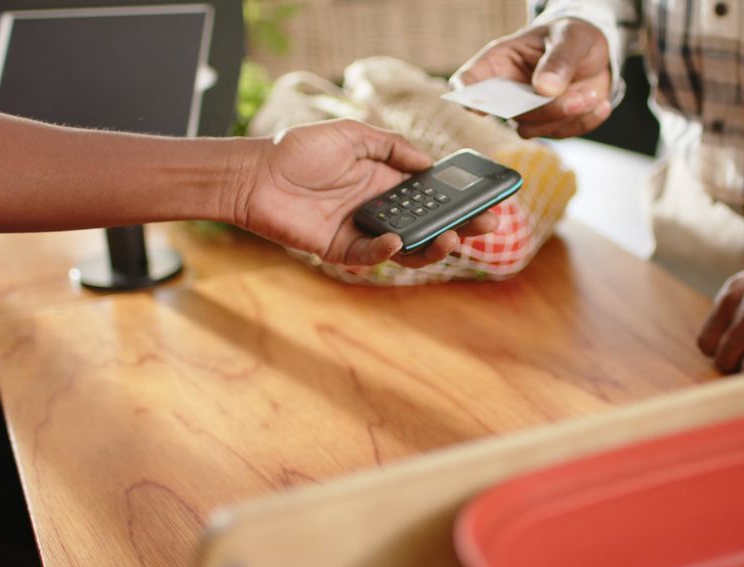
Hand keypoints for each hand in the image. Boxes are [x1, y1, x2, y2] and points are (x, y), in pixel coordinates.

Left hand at [232, 119, 498, 266]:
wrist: (254, 173)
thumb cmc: (298, 149)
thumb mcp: (352, 134)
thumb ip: (392, 146)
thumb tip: (429, 163)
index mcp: (386, 181)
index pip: (432, 194)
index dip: (460, 198)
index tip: (488, 199)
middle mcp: (379, 208)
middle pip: (429, 222)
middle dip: (462, 225)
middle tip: (489, 225)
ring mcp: (363, 230)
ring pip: (408, 246)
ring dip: (433, 245)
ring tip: (451, 237)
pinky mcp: (341, 249)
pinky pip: (372, 256)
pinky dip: (386, 250)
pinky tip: (395, 239)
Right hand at [450, 18, 612, 138]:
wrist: (595, 52)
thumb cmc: (572, 36)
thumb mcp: (570, 37)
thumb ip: (558, 59)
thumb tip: (545, 87)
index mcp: (500, 62)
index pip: (468, 82)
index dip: (467, 97)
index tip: (482, 107)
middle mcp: (508, 91)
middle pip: (507, 114)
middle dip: (544, 110)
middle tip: (577, 97)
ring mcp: (528, 111)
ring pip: (534, 129)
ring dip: (567, 116)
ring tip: (591, 95)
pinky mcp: (550, 124)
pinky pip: (562, 133)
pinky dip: (584, 121)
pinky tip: (597, 104)